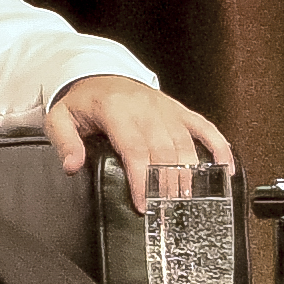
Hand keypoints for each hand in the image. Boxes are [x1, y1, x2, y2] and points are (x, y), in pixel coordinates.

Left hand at [45, 72, 231, 206]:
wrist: (100, 73)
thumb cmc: (83, 101)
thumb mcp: (60, 117)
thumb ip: (65, 142)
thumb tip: (72, 167)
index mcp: (116, 110)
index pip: (134, 150)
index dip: (141, 180)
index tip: (143, 205)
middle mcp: (146, 108)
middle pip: (164, 151)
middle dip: (166, 184)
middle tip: (166, 211)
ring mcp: (166, 109)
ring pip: (185, 144)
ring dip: (188, 174)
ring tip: (187, 200)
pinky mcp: (179, 110)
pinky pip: (204, 127)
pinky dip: (218, 147)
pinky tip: (223, 170)